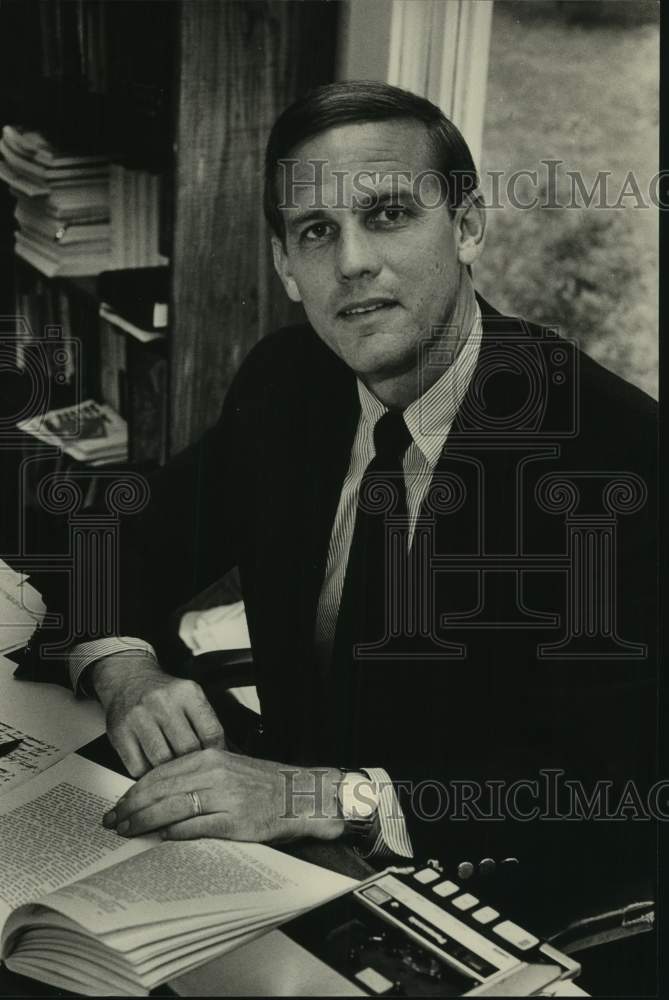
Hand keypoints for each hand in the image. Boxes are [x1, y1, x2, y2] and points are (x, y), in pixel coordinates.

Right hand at [92, 654, 223, 777]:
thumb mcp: (190, 697)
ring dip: (168, 771)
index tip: (215, 762)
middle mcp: (163, 701)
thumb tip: (225, 756)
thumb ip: (206, 723)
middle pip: (187, 749)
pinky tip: (151, 766)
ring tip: (171, 769)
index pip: (211, 733)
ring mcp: (139, 717)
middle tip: (191, 768)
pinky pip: (138, 767)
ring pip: (162, 761)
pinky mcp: (119, 732)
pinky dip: (147, 773)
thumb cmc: (163, 694)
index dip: (217, 754)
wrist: (127, 678)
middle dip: (191, 763)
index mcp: (187, 692)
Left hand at [102, 746, 344, 843]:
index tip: (119, 803)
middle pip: (160, 790)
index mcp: (209, 757)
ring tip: (128, 831)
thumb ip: (194, 777)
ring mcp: (224, 798)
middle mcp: (213, 773)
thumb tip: (158, 794)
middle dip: (131, 807)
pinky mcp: (234, 822)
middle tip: (113, 821)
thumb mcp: (226, 768)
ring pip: (172, 809)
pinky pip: (195, 828)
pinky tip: (160, 838)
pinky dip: (174, 834)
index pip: (160, 773)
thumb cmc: (262, 784)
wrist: (300, 795)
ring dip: (144, 822)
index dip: (135, 790)